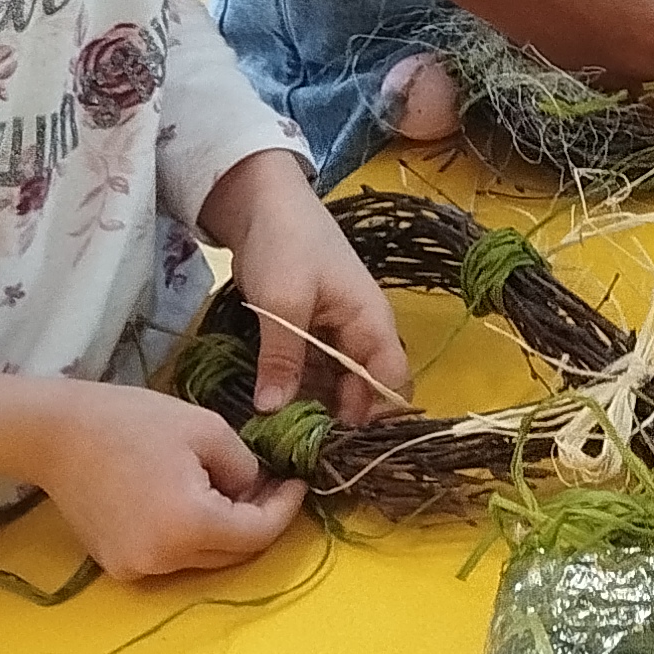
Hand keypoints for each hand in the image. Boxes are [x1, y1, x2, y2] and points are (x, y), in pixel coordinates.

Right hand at [0, 371, 302, 579]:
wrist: (56, 433)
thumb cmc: (131, 421)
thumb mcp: (206, 429)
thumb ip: (244, 466)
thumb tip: (256, 490)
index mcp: (187, 526)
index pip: (257, 534)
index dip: (285, 508)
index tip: (298, 480)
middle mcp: (162, 560)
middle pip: (233, 554)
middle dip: (259, 520)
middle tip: (272, 482)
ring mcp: (135, 569)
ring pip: (204, 558)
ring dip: (226, 529)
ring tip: (233, 487)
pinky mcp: (117, 565)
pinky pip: (171, 557)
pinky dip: (191, 535)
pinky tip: (193, 499)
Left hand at [197, 151, 409, 420]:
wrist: (261, 201)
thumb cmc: (286, 242)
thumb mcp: (283, 301)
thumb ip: (282, 358)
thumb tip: (273, 414)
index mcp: (371, 322)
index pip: (392, 383)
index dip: (375, 418)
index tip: (340, 447)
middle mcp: (361, 334)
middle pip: (364, 391)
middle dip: (340, 423)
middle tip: (302, 452)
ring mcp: (334, 334)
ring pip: (335, 387)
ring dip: (315, 411)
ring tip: (284, 440)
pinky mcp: (308, 334)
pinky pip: (312, 374)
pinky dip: (297, 393)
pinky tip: (274, 413)